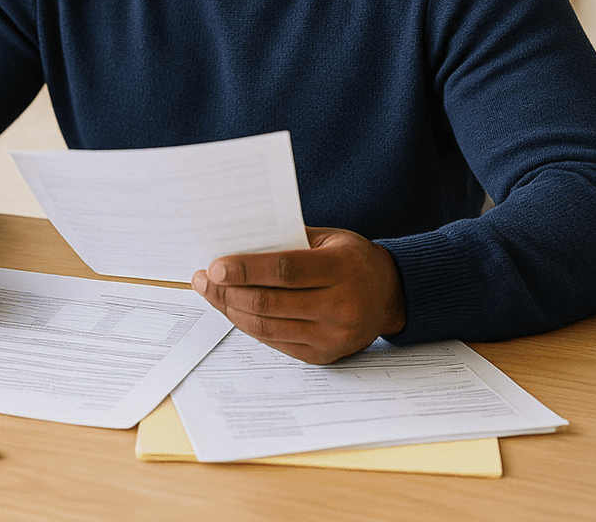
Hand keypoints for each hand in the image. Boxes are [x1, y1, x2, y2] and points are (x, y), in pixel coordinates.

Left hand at [191, 227, 405, 364]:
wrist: (390, 295)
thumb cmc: (353, 260)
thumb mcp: (330, 238)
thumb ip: (289, 241)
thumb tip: (236, 247)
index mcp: (344, 270)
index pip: (286, 271)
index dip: (247, 269)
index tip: (215, 266)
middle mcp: (341, 308)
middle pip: (270, 303)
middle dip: (229, 292)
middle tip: (205, 279)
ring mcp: (333, 337)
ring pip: (267, 328)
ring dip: (232, 311)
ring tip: (213, 294)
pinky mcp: (323, 356)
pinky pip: (275, 343)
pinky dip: (249, 326)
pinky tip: (234, 310)